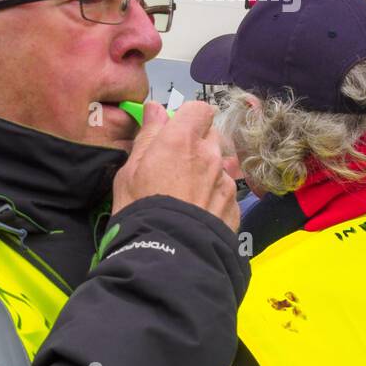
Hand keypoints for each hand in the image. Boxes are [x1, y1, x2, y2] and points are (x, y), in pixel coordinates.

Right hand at [111, 100, 238, 231]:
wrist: (167, 255)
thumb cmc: (140, 208)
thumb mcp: (131, 170)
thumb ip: (148, 136)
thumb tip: (155, 109)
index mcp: (183, 139)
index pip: (199, 109)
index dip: (188, 118)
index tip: (176, 132)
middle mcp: (210, 155)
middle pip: (211, 137)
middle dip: (198, 145)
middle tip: (178, 166)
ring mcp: (225, 181)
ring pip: (220, 166)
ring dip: (208, 173)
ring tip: (188, 196)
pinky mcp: (234, 206)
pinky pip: (226, 193)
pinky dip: (215, 198)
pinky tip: (199, 214)